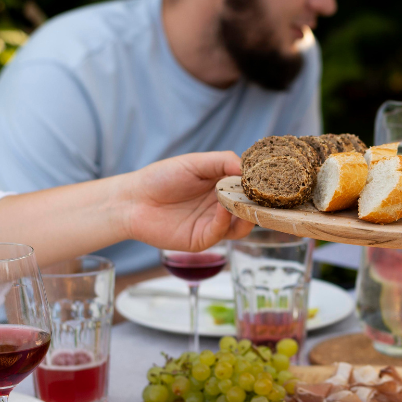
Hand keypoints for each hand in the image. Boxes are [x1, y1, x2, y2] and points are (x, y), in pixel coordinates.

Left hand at [123, 151, 252, 251]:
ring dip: (247, 214)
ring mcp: (213, 224)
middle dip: (259, 203)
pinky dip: (226, 221)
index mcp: (222, 186)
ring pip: (242, 226)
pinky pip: (221, 232)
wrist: (133, 199)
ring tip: (245, 201)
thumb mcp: (196, 162)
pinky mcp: (202, 239)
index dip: (259, 185)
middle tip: (265, 194)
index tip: (268, 178)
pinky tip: (223, 207)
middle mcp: (221, 207)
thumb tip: (248, 169)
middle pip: (250, 209)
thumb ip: (223, 161)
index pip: (249, 188)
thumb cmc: (162, 177)